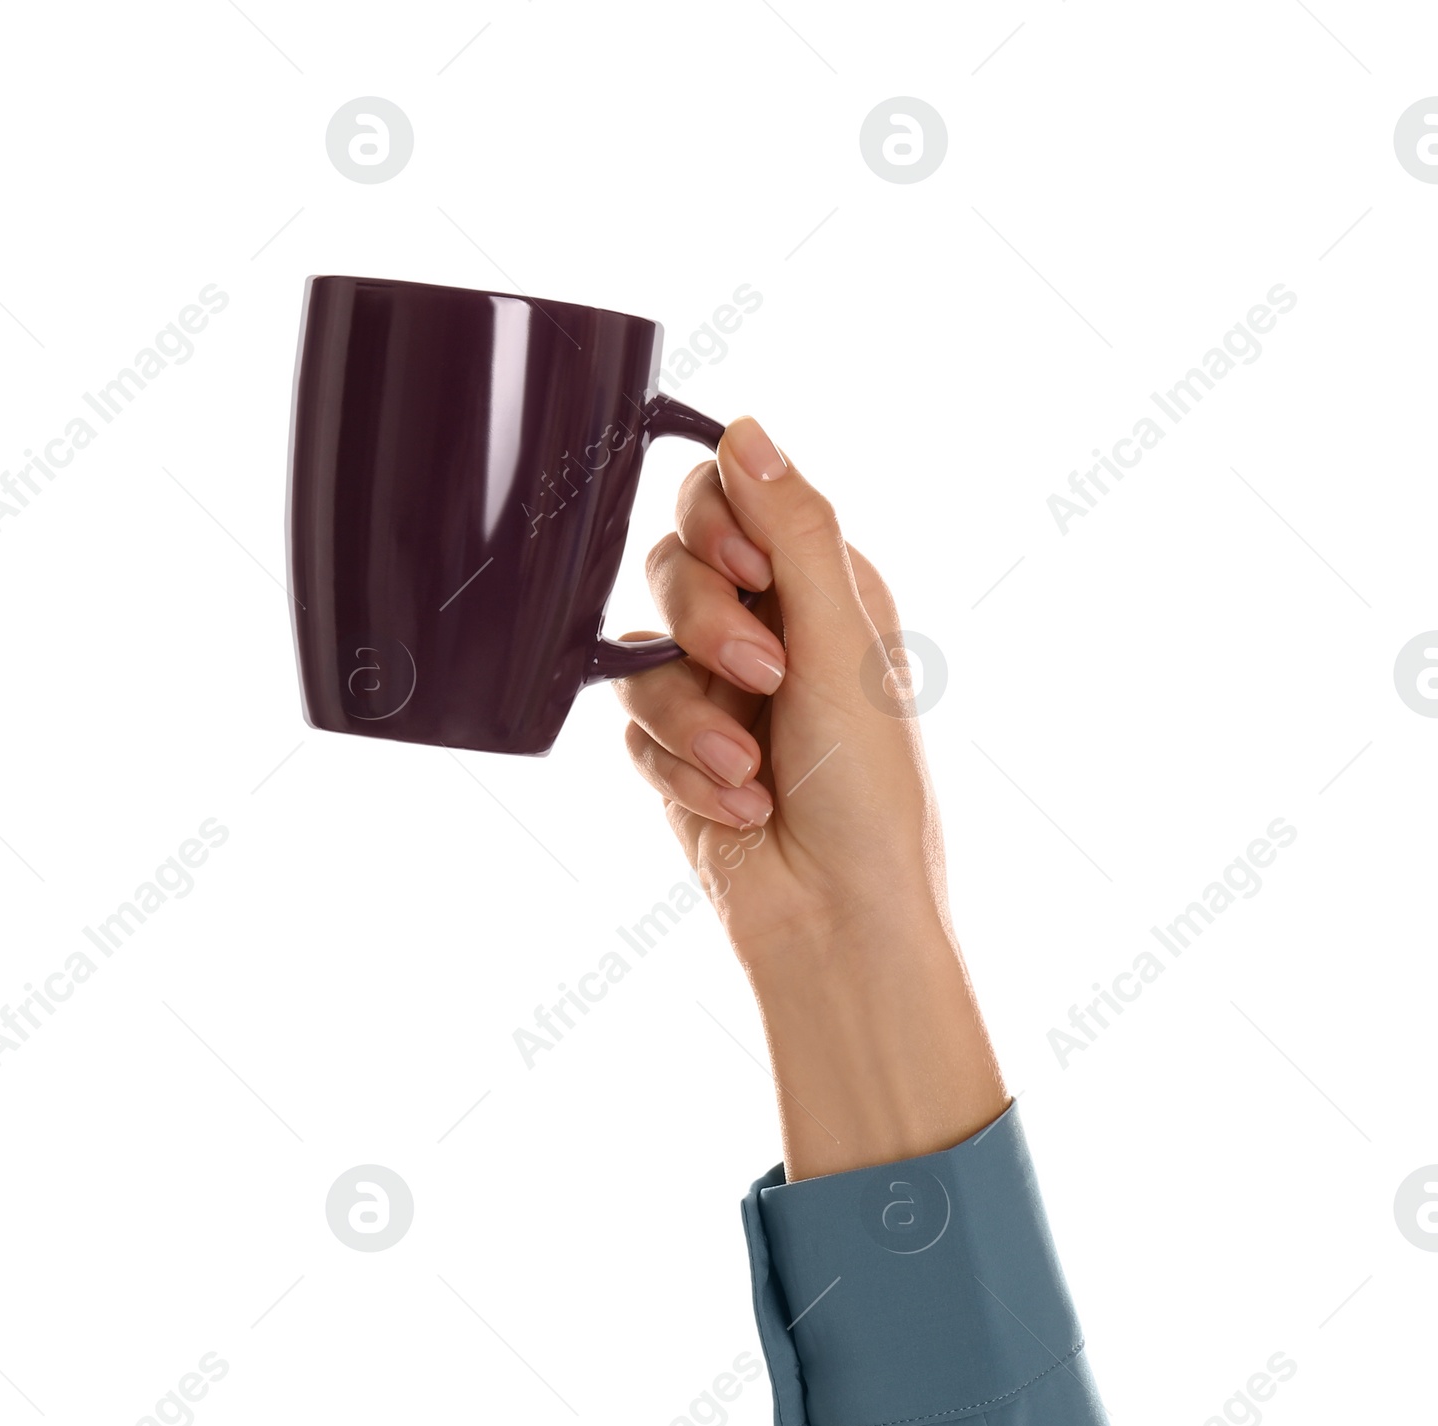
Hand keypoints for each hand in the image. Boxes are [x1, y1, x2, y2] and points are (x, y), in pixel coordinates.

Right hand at [615, 416, 1006, 1178]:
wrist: (837, 921)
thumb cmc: (869, 792)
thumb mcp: (844, 645)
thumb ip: (794, 532)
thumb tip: (746, 428)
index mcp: (822, 587)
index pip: (731, 497)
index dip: (721, 522)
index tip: (748, 570)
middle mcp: (765, 629)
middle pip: (673, 563)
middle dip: (708, 625)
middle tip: (763, 677)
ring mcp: (712, 694)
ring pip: (642, 651)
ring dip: (694, 718)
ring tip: (750, 771)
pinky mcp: (672, 755)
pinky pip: (632, 728)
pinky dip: (683, 770)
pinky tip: (738, 808)